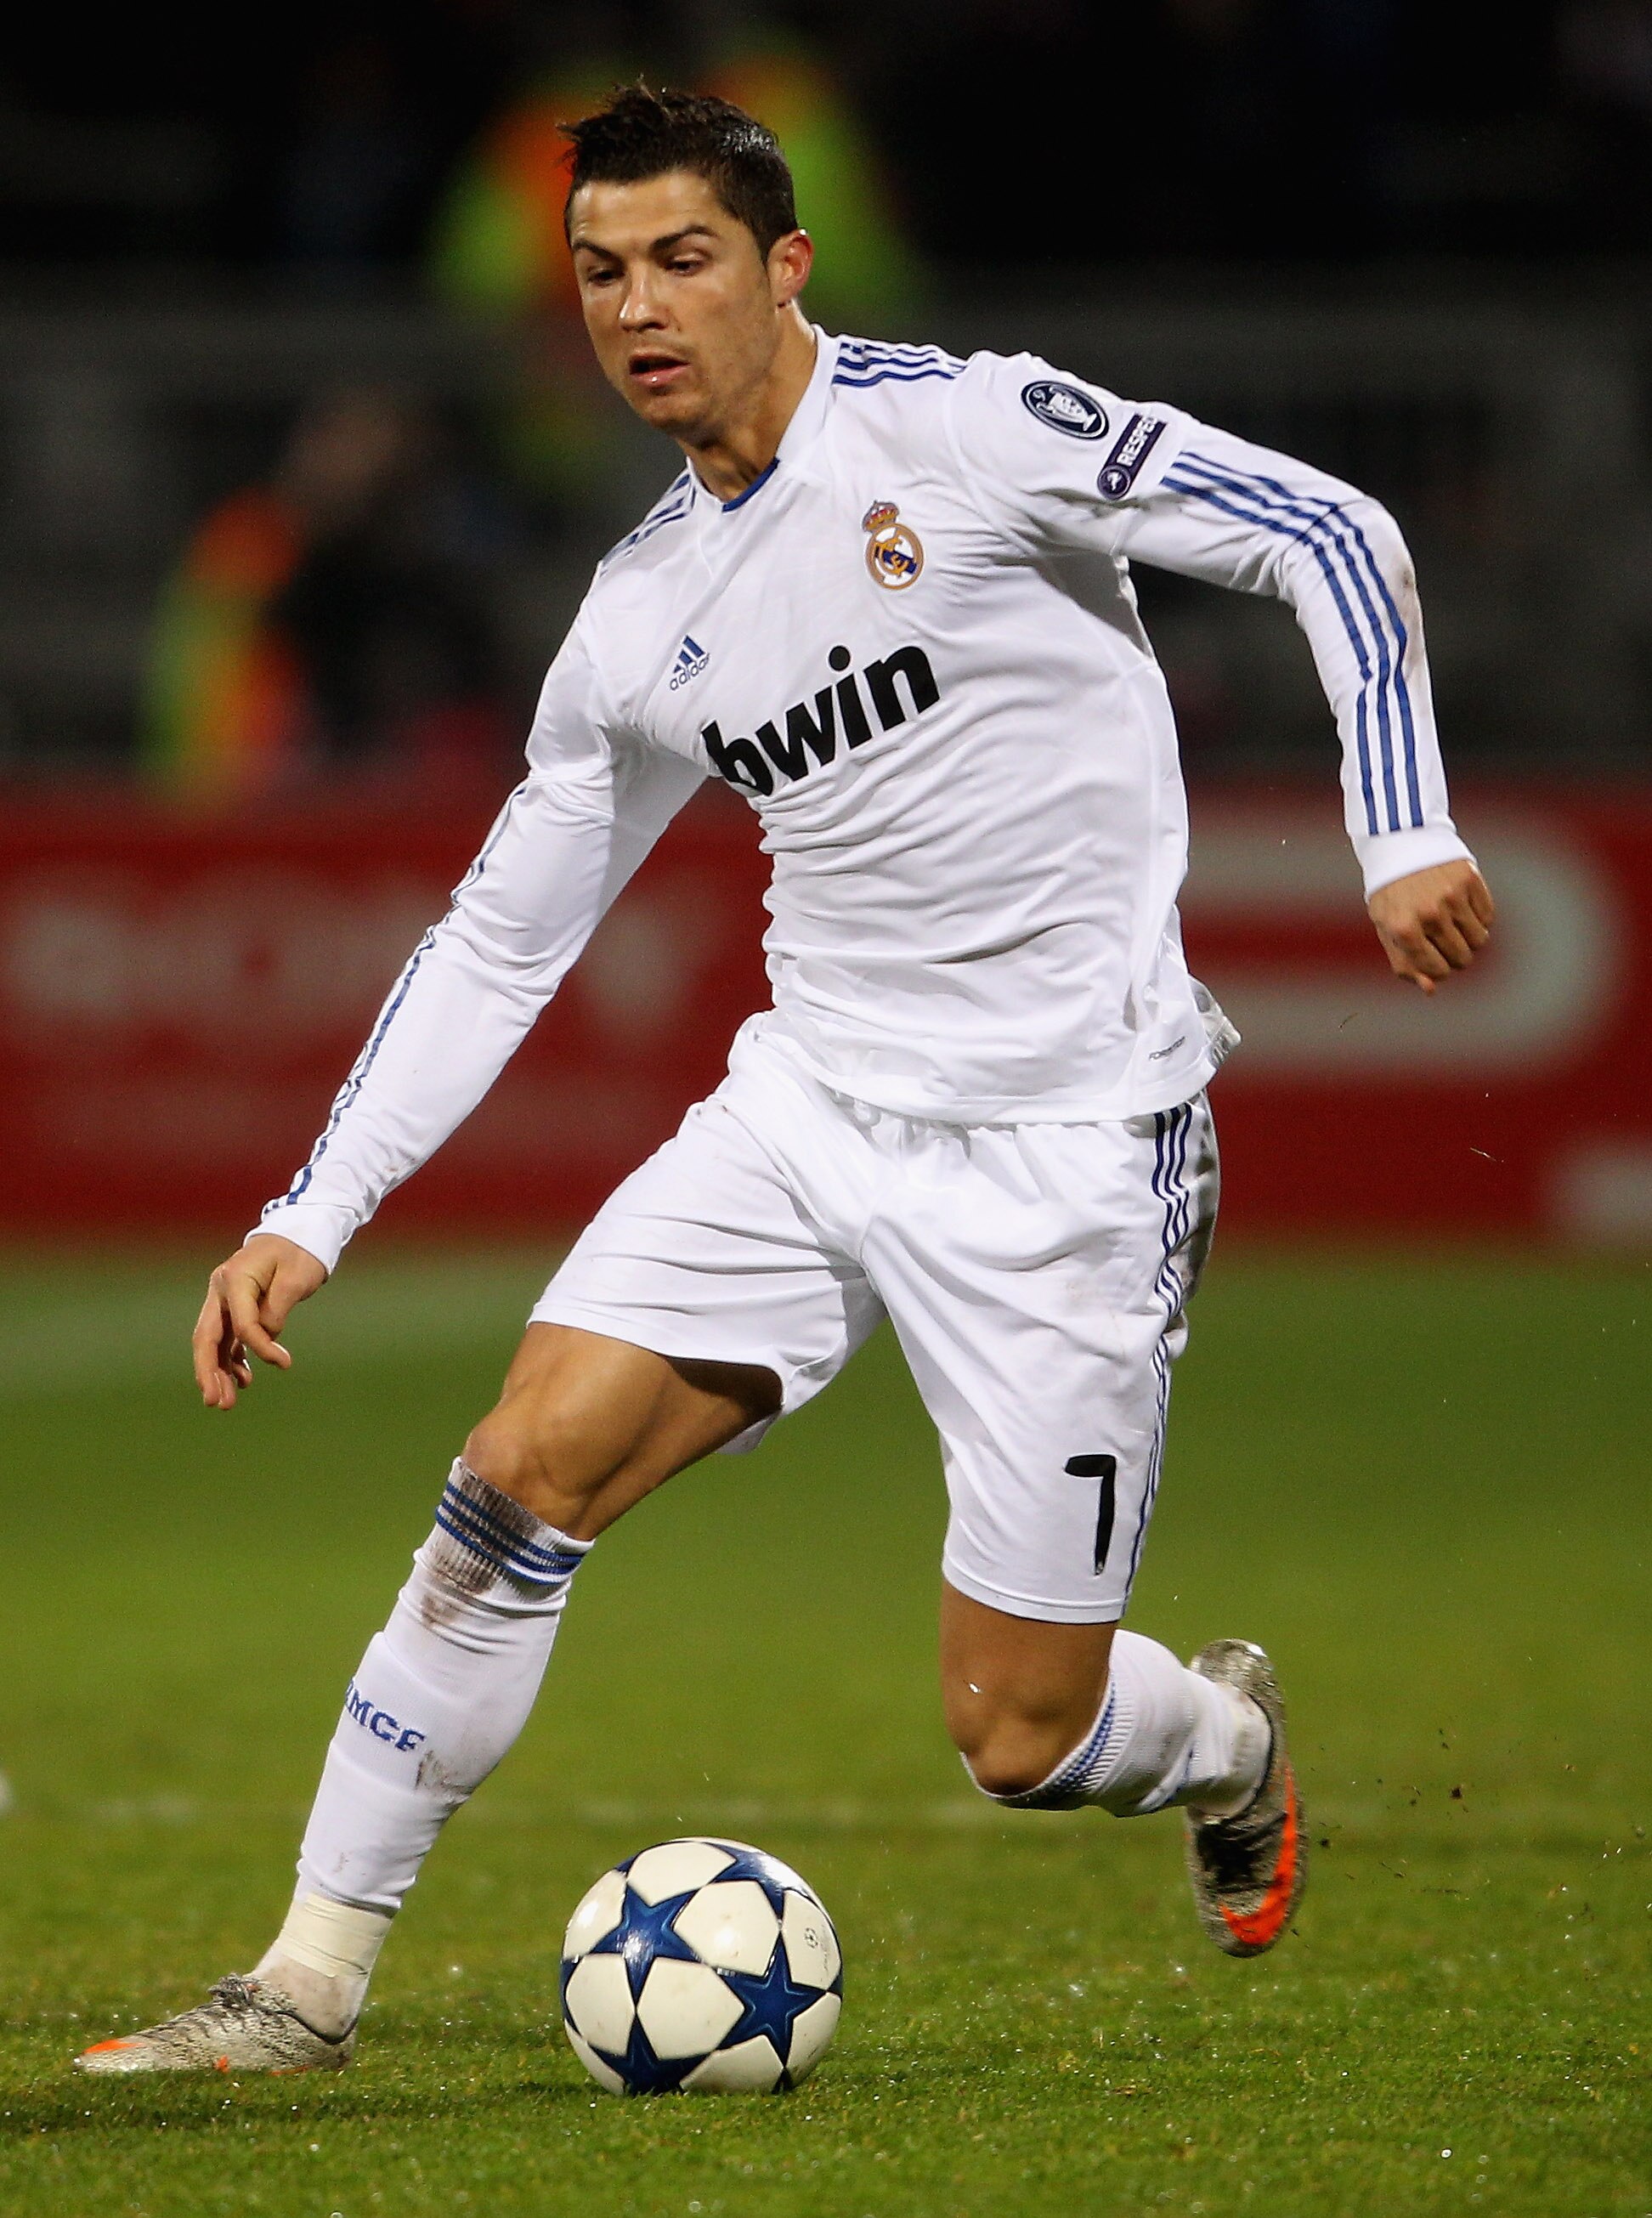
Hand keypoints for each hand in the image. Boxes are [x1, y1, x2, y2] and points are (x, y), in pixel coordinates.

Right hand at [192, 1234, 327, 1409]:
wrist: (297, 1234)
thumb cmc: (299, 1253)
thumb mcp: (296, 1279)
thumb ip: (276, 1310)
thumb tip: (264, 1339)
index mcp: (234, 1278)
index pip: (241, 1323)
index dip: (260, 1347)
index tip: (285, 1362)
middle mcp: (221, 1290)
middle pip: (207, 1337)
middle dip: (209, 1372)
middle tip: (216, 1402)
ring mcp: (223, 1300)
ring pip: (213, 1343)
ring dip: (218, 1373)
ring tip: (226, 1403)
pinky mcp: (233, 1308)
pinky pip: (226, 1339)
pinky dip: (231, 1360)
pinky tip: (242, 1379)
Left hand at [1367, 860, 1493, 994]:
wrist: (1399, 842)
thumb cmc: (1390, 892)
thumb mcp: (1386, 927)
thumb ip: (1404, 962)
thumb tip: (1431, 989)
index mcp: (1404, 929)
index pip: (1437, 970)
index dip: (1438, 970)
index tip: (1434, 959)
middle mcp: (1429, 913)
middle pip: (1462, 958)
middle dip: (1455, 956)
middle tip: (1443, 940)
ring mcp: (1452, 895)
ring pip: (1479, 940)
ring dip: (1470, 939)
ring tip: (1453, 924)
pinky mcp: (1470, 879)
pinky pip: (1488, 917)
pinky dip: (1479, 918)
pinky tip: (1462, 906)